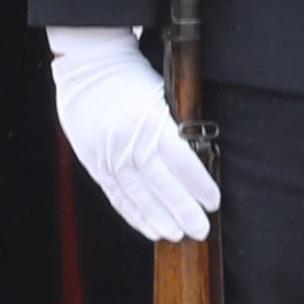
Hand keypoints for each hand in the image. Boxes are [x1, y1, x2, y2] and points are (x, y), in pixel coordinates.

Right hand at [51, 31, 214, 243]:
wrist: (89, 67)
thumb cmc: (135, 78)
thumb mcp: (163, 94)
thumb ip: (177, 125)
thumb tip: (202, 155)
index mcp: (150, 122)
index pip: (180, 160)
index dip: (197, 184)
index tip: (214, 202)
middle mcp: (128, 142)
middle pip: (159, 184)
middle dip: (181, 210)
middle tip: (199, 230)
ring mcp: (108, 155)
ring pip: (136, 194)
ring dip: (157, 218)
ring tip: (175, 235)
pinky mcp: (94, 162)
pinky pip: (115, 194)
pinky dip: (132, 213)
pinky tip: (148, 227)